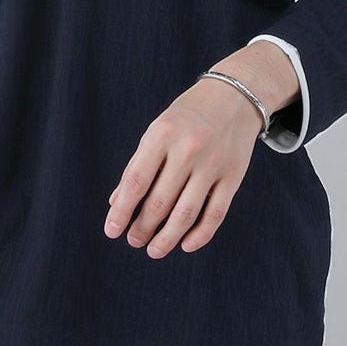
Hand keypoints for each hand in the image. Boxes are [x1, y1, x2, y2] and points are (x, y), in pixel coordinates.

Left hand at [103, 77, 262, 257]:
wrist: (234, 96)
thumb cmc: (187, 116)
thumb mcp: (158, 130)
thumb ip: (138, 165)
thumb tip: (116, 203)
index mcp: (162, 134)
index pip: (136, 181)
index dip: (121, 211)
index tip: (112, 231)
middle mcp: (187, 149)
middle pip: (159, 202)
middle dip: (142, 228)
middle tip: (133, 241)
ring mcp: (213, 164)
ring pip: (186, 214)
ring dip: (167, 238)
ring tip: (154, 249)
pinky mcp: (233, 176)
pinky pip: (215, 214)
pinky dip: (200, 235)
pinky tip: (186, 245)